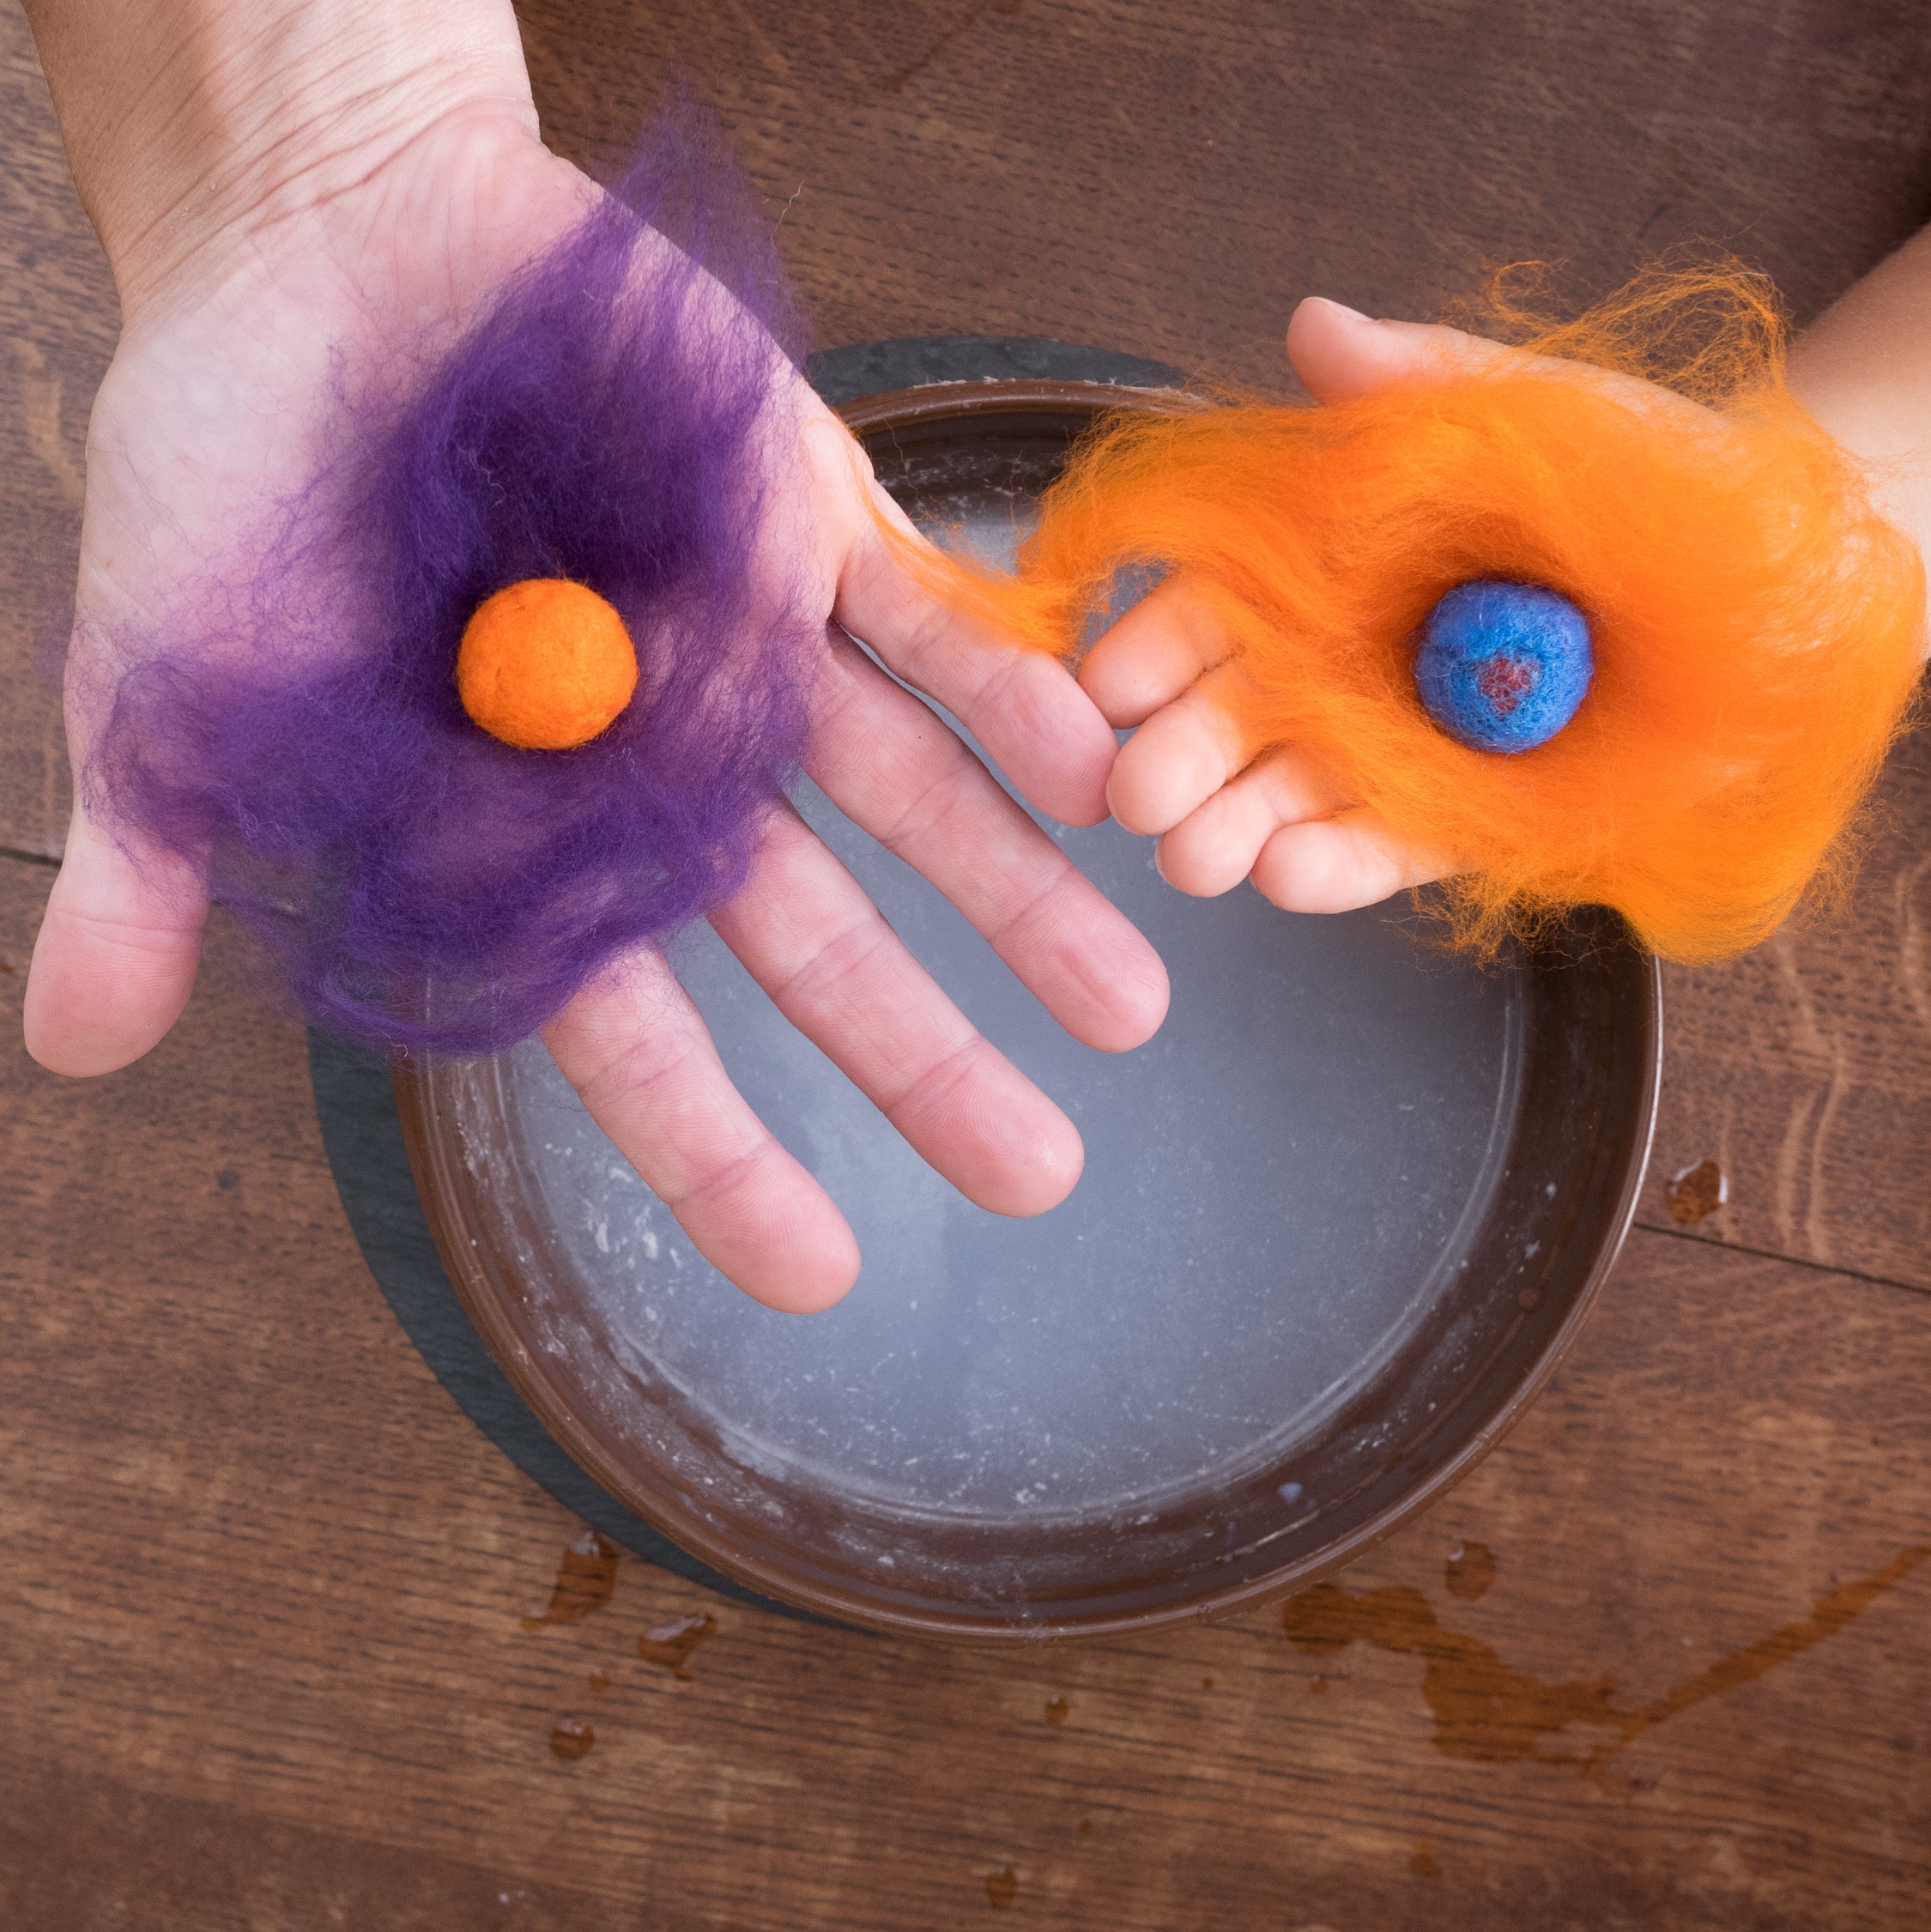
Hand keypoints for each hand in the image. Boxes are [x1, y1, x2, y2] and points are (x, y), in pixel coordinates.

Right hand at [22, 13, 1168, 1311]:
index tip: (818, 1271)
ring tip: (1134, 1014)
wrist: (331, 240)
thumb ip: (157, 848)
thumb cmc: (234, 459)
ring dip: (1018, 902)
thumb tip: (73, 1044)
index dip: (720, 1149)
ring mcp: (753, 652)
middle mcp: (660, 769)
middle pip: (807, 940)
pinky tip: (1095, 783)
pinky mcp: (813, 526)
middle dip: (920, 1055)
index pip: (627, 1027)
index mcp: (521, 833)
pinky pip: (931, 627)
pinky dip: (1009, 698)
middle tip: (1038, 1176)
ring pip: (908, 804)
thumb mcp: (165, 662)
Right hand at [1082, 298, 1610, 913]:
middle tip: (1133, 794)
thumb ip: (1418, 380)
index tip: (1106, 682)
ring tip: (1191, 858)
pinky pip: (1387, 852)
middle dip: (1180, 755)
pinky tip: (1281, 876)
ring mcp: (1398, 750)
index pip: (1217, 607)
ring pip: (1292, 795)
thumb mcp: (1527, 412)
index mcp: (1333, 567)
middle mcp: (1345, 663)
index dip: (1158, 642)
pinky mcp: (1464, 823)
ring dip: (1232, 828)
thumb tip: (1311, 324)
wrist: (1781, 585)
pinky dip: (1333, 869)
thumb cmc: (1654, 482)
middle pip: (1237, 715)